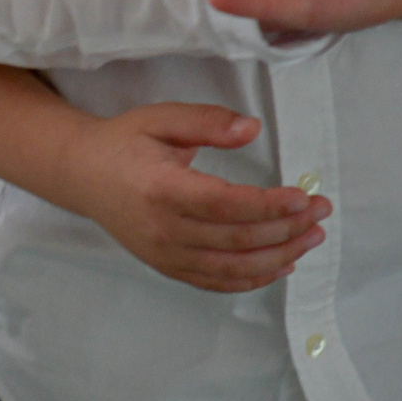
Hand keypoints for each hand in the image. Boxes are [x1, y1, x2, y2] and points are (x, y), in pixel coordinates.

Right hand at [67, 103, 330, 292]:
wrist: (80, 174)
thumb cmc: (123, 143)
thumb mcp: (160, 118)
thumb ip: (206, 120)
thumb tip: (252, 128)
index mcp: (160, 188)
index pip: (225, 205)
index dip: (270, 205)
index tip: (303, 196)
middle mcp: (161, 229)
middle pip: (237, 238)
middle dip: (288, 228)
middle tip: (321, 210)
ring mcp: (163, 253)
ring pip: (233, 266)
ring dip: (281, 256)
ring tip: (313, 237)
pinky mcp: (166, 266)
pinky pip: (216, 281)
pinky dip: (253, 279)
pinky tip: (282, 264)